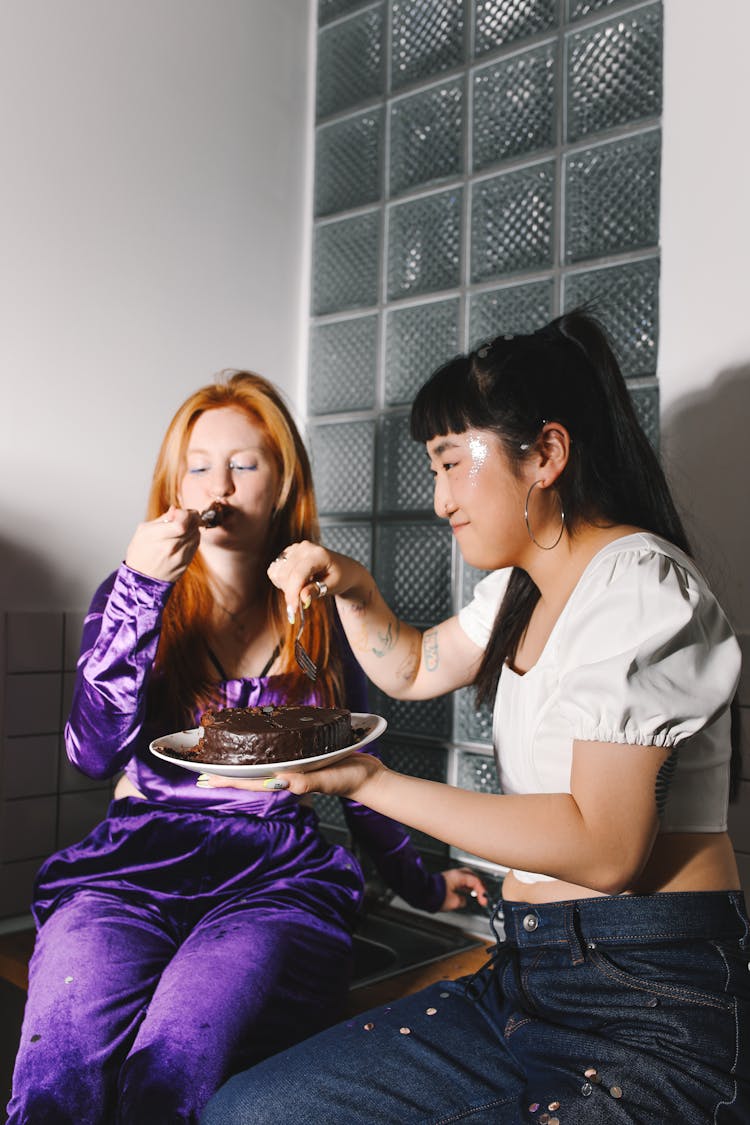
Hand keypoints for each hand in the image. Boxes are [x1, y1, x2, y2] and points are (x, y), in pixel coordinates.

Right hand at [125, 506, 201, 582]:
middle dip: (191, 517)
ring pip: (196, 535)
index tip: (180, 512)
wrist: (141, 579)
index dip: (185, 514)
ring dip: (192, 527)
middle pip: (192, 526)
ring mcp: (181, 557)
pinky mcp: (187, 563)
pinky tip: (183, 538)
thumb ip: (162, 519)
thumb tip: (175, 510)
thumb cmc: (139, 553)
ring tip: (181, 527)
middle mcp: (172, 548)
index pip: (182, 523)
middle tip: (184, 516)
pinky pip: (195, 545)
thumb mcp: (143, 531)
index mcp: (159, 538)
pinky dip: (192, 538)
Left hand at [196, 750, 384, 802]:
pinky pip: (277, 755)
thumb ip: (306, 782)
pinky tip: (258, 744)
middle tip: (201, 769)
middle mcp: (286, 776)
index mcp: (287, 782)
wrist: (368, 777)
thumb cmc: (349, 780)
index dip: (226, 781)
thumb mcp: (328, 779)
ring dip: (240, 763)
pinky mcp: (304, 759)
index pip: (249, 783)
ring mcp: (294, 769)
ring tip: (222, 756)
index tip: (203, 780)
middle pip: (249, 775)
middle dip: (226, 773)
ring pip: (260, 765)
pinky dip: (262, 750)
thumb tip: (279, 782)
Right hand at [267, 541, 362, 621]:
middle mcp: (304, 547)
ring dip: (285, 587)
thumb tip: (302, 599)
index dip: (293, 594)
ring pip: (277, 573)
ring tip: (302, 588)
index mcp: (318, 554)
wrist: (342, 568)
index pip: (298, 574)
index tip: (292, 612)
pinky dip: (281, 581)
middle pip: (285, 575)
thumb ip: (317, 590)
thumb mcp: (333, 586)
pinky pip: (274, 570)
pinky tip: (295, 583)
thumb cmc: (340, 577)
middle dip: (290, 594)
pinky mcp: (287, 553)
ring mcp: (294, 549)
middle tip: (300, 604)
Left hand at [439, 867, 488, 911]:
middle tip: (484, 894)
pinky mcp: (447, 880)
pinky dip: (466, 886)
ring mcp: (451, 876)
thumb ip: (462, 900)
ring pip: (467, 877)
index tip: (484, 900)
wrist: (422, 893)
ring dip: (474, 885)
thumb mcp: (453, 902)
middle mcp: (455, 874)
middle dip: (480, 885)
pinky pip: (461, 880)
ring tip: (478, 893)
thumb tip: (463, 900)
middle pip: (473, 875)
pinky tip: (467, 892)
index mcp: (458, 877)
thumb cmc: (435, 896)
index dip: (482, 891)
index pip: (475, 881)